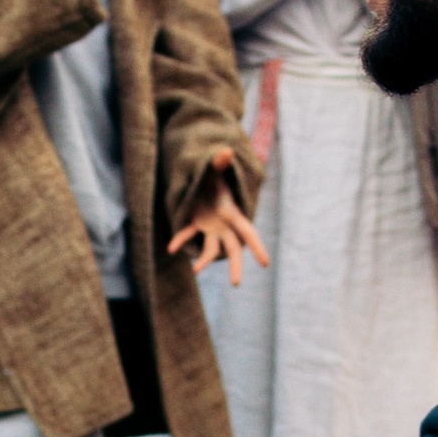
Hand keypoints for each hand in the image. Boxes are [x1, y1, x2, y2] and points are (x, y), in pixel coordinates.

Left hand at [167, 155, 269, 284]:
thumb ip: (219, 162)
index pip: (248, 232)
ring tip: (196, 270)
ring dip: (205, 260)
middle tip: (235, 284)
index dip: (257, 247)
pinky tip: (171, 249)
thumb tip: (224, 151)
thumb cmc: (214, 176)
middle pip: (234, 249)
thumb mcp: (215, 169)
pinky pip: (189, 236)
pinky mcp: (197, 226)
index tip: (266, 263)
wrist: (204, 180)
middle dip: (236, 266)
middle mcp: (225, 225)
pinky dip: (180, 241)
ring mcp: (211, 228)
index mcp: (233, 213)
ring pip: (212, 250)